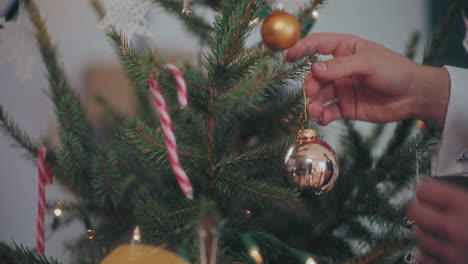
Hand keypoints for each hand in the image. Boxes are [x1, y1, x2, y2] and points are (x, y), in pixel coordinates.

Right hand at [286, 33, 449, 124]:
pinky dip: (323, 115)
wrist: (413, 96)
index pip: (318, 45)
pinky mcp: (345, 107)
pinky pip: (328, 111)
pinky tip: (323, 118)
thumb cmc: (395, 71)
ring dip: (314, 103)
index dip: (302, 49)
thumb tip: (315, 69)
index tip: (289, 57)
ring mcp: (341, 89)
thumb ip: (340, 67)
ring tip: (316, 111)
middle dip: (310, 85)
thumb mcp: (368, 63)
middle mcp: (340, 69)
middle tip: (312, 93)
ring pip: (319, 95)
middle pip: (315, 75)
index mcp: (346, 50)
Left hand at [408, 180, 467, 263]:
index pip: (424, 190)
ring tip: (440, 233)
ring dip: (425, 234)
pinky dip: (427, 254)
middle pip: (413, 212)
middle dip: (419, 210)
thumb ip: (459, 198)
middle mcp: (455, 229)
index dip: (425, 189)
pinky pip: (422, 259)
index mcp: (465, 207)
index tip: (426, 191)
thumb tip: (432, 189)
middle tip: (427, 211)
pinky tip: (439, 250)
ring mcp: (450, 253)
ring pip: (418, 237)